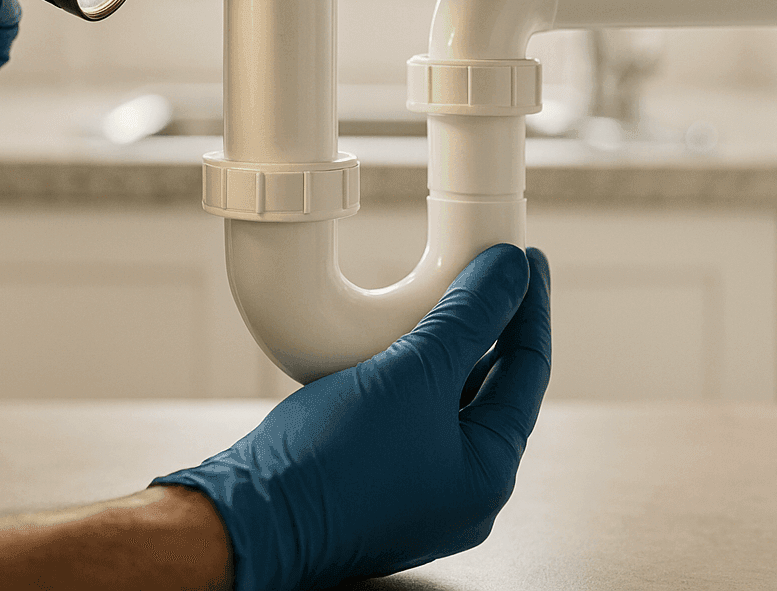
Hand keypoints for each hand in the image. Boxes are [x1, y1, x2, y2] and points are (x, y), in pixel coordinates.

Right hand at [154, 243, 551, 590]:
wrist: (247, 517)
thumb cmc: (332, 463)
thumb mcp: (415, 373)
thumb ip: (469, 316)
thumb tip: (513, 271)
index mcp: (488, 475)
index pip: (526, 373)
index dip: (529, 307)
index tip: (524, 259)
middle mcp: (459, 490)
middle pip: (491, 387)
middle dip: (490, 325)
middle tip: (489, 270)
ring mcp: (416, 489)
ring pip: (447, 399)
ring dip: (448, 346)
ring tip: (445, 291)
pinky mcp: (374, 481)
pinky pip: (410, 414)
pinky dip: (411, 372)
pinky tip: (397, 338)